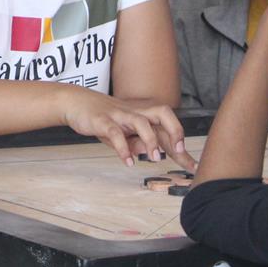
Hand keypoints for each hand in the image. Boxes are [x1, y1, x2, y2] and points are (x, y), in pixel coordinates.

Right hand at [60, 90, 196, 171]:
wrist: (75, 102)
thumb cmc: (102, 118)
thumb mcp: (122, 133)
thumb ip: (136, 142)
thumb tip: (150, 152)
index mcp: (142, 114)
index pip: (167, 127)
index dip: (182, 144)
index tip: (193, 164)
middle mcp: (135, 112)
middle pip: (163, 113)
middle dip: (175, 131)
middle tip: (180, 151)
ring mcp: (119, 115)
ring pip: (141, 122)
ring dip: (150, 140)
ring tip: (154, 159)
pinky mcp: (102, 120)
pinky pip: (115, 133)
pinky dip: (122, 148)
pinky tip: (128, 162)